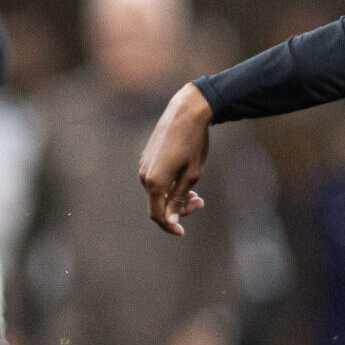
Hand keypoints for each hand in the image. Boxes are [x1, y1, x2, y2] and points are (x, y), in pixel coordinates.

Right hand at [138, 82, 213, 234]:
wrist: (186, 112)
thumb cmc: (193, 143)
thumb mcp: (192, 175)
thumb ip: (180, 199)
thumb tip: (170, 218)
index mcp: (155, 182)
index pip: (158, 215)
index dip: (170, 226)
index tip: (182, 232)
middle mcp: (145, 175)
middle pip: (159, 204)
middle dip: (179, 208)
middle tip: (200, 201)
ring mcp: (144, 165)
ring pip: (157, 191)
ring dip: (175, 196)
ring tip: (196, 191)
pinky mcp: (147, 157)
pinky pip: (156, 179)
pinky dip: (169, 184)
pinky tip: (184, 178)